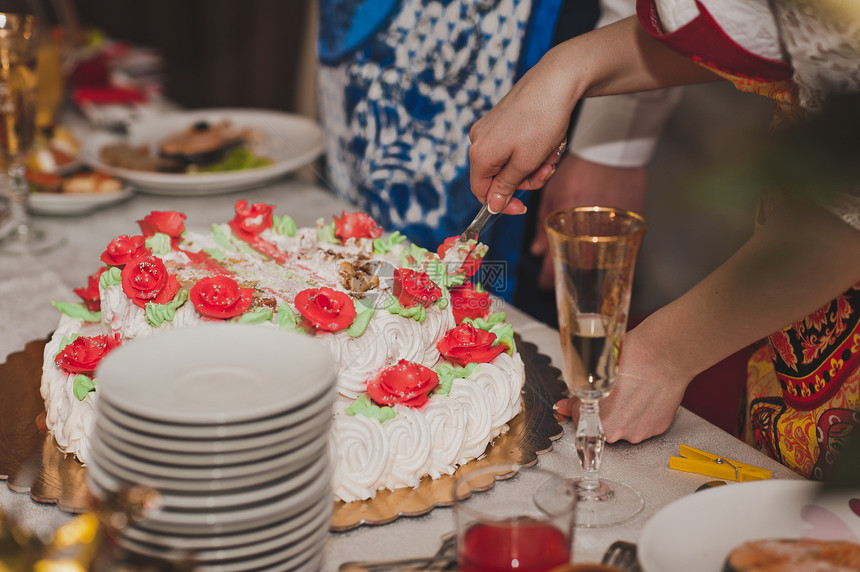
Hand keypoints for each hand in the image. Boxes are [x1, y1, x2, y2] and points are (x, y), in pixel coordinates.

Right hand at [468, 47, 578, 214]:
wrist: (555, 81)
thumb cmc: (541, 121)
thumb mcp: (526, 163)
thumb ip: (506, 187)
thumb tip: (492, 205)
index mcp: (480, 154)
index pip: (481, 191)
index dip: (501, 203)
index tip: (521, 207)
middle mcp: (479, 140)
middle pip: (498, 177)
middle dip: (525, 178)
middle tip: (547, 169)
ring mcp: (490, 128)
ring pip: (510, 162)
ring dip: (533, 163)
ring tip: (551, 150)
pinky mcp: (502, 119)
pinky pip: (515, 146)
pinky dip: (533, 149)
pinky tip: (548, 139)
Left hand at [532, 154, 647, 289]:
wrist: (610, 153)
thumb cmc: (577, 172)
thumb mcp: (552, 197)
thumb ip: (543, 227)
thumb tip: (537, 250)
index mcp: (569, 234)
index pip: (555, 269)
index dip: (547, 280)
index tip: (544, 284)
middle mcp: (593, 240)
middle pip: (579, 271)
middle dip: (570, 273)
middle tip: (565, 275)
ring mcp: (616, 236)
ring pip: (601, 263)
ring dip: (590, 264)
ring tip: (583, 262)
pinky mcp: (634, 229)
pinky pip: (621, 248)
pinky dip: (610, 249)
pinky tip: (603, 245)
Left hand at [554, 323, 690, 442]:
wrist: (666, 354)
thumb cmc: (632, 357)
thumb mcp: (596, 371)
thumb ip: (579, 396)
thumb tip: (562, 407)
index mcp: (596, 418)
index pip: (580, 418)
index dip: (584, 404)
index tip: (593, 395)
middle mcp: (617, 431)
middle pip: (602, 425)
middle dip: (605, 411)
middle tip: (615, 390)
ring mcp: (639, 432)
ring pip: (624, 426)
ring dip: (625, 414)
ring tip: (632, 390)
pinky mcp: (657, 428)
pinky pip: (643, 424)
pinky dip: (643, 414)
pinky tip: (645, 395)